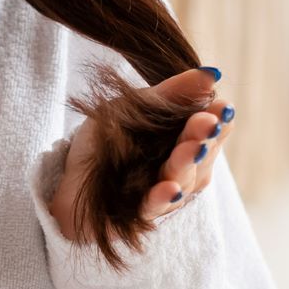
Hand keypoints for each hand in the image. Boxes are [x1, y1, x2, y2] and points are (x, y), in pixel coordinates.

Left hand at [50, 68, 234, 242]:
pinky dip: (161, 198)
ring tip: (190, 147)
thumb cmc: (107, 142)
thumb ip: (172, 94)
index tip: (221, 107)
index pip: (212, 131)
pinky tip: (169, 188)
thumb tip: (211, 73)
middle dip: (202, 137)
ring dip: (185, 163)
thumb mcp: (136, 108)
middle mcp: (181, 170)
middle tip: (207, 122)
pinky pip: (152, 207)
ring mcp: (162, 194)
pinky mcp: (136, 215)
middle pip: (199, 154)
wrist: (67, 174)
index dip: (217, 119)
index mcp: (185, 143)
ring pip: (180, 180)